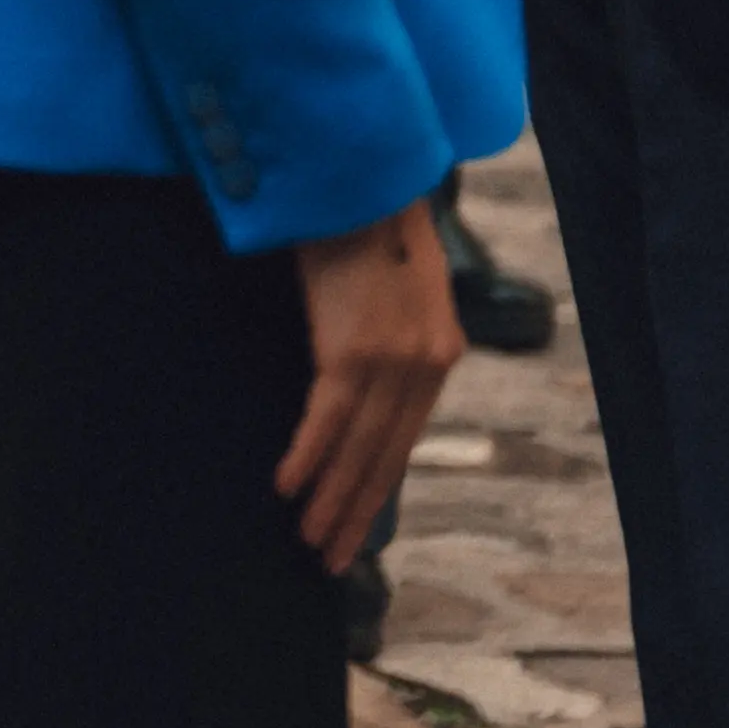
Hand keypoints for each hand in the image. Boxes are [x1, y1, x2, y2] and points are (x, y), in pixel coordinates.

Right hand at [275, 198, 460, 569]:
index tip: (355, 521)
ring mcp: (392, 360)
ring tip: (310, 540)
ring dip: (332, 500)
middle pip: (387, 455)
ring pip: (360, 448)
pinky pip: (330, 419)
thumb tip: (350, 362)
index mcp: (439, 351)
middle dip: (357, 510)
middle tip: (329, 557)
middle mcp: (425, 364)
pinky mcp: (354, 350)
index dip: (378, 483)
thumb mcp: (392, 278)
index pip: (405, 437)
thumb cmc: (364, 214)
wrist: (359, 170)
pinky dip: (310, 457)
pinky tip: (289, 488)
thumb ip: (383, 323)